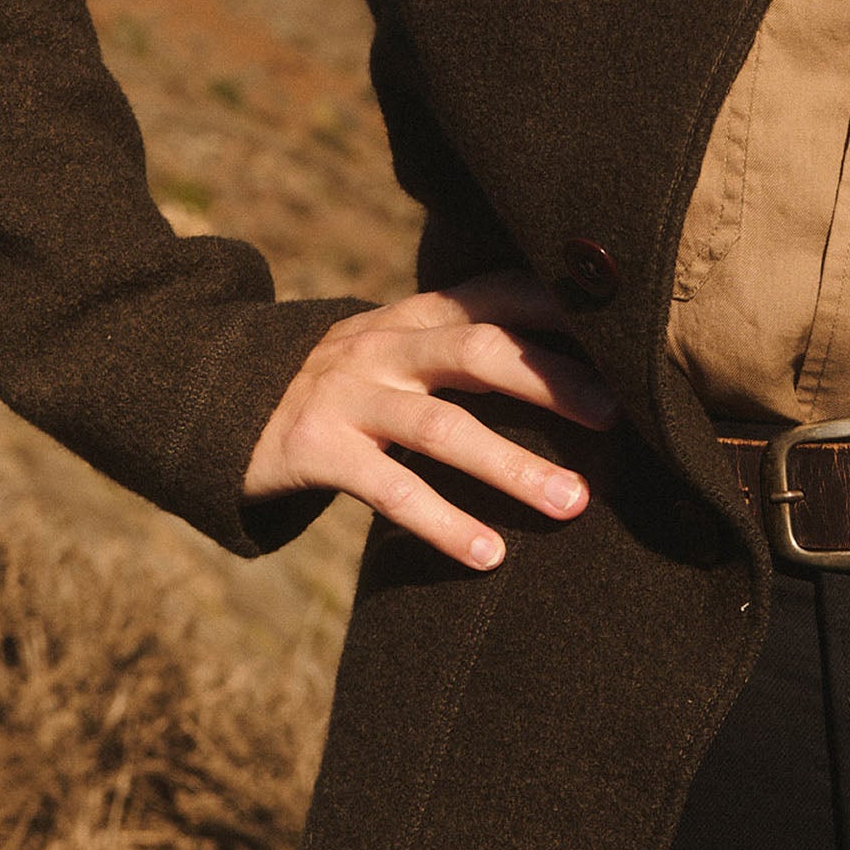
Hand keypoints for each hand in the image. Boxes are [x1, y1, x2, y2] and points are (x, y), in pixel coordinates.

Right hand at [243, 270, 618, 570]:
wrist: (223, 402)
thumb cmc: (350, 385)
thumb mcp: (403, 349)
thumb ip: (469, 346)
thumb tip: (582, 371)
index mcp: (418, 314)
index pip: (500, 293)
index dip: (561, 307)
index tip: (626, 329)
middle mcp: (387, 343)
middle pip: (481, 349)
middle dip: (553, 382)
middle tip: (618, 416)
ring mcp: (349, 393)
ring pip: (442, 426)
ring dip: (512, 467)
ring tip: (572, 504)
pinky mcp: (315, 448)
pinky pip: (390, 489)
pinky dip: (443, 523)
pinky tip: (488, 556)